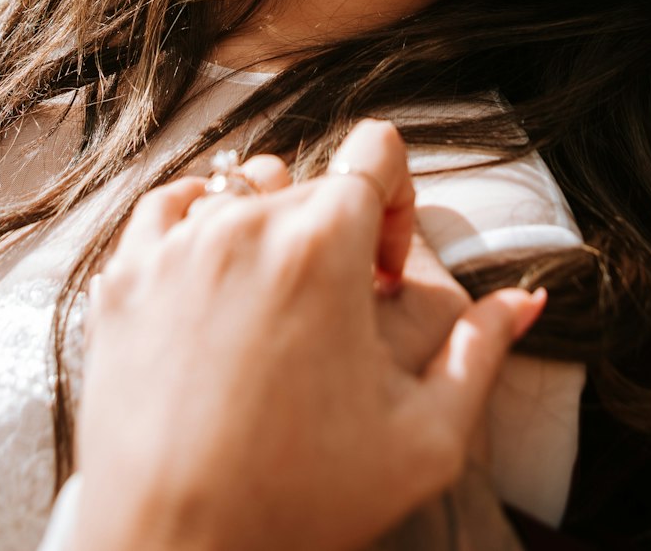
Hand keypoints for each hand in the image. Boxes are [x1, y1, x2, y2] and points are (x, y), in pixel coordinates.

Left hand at [72, 120, 543, 550]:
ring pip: (241, 189)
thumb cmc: (301, 502)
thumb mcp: (424, 440)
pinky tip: (215, 285)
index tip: (384, 272)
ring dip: (269, 227)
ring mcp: (174, 244)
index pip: (376, 149)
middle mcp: (244, 223)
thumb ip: (481, 352)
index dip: (398, 200)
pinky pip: (169, 207)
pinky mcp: (124, 275)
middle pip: (311, 181)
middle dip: (336, 236)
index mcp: (323, 244)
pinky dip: (197, 224)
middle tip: (335, 317)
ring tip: (275, 306)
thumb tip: (526, 298)